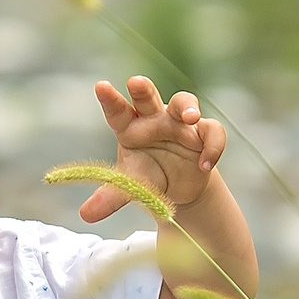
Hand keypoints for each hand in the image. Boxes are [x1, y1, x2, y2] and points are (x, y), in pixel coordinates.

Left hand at [86, 76, 225, 218]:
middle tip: (136, 82)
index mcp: (129, 128)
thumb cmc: (149, 177)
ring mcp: (179, 123)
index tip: (101, 87)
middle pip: (147, 97)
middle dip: (143, 89)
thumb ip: (111, 197)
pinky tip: (204, 165)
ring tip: (190, 118)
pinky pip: (212, 131)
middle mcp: (153, 119)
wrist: (179, 188)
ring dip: (188, 107)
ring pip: (184, 103)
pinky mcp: (202, 133)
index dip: (109, 99)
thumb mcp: (131, 186)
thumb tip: (86, 215)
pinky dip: (212, 146)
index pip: (117, 111)